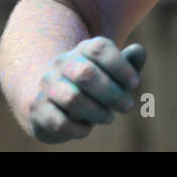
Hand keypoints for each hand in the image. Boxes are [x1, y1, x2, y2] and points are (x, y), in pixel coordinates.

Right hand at [27, 38, 144, 143]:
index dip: (121, 67)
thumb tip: (138, 51)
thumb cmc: (90, 86)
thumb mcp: (110, 72)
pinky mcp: (37, 110)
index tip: (134, 84)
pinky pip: (61, 123)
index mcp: (82, 50)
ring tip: (108, 117)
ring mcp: (47, 86)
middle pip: (85, 73)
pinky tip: (86, 127)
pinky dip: (80, 129)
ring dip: (98, 112)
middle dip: (112, 93)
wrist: (46, 99)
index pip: (99, 48)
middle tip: (126, 106)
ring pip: (72, 98)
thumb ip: (128, 62)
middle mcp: (61, 64)